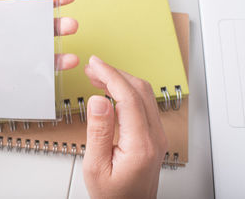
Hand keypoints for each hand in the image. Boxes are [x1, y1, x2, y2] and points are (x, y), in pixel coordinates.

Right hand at [83, 56, 167, 198]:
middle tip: (93, 67)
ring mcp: (157, 136)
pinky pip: (143, 105)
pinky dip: (126, 91)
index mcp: (141, 145)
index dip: (111, 76)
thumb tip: (98, 100)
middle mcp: (155, 137)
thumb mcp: (96, 167)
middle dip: (115, 73)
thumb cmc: (113, 195)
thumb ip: (98, 132)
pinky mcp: (154, 136)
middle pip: (140, 91)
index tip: (95, 65)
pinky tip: (111, 92)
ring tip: (98, 76)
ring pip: (144, 95)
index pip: (128, 97)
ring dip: (121, 80)